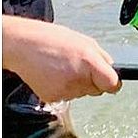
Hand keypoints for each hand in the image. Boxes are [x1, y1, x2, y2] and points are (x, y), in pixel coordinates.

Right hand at [1, 16, 120, 102]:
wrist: (24, 46)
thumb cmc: (52, 39)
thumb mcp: (85, 41)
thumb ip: (102, 57)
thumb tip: (112, 69)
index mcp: (89, 61)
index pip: (111, 84)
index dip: (113, 84)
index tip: (113, 83)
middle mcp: (78, 78)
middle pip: (97, 90)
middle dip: (93, 81)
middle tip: (79, 67)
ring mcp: (65, 90)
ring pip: (82, 93)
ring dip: (77, 84)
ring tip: (64, 68)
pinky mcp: (53, 97)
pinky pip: (67, 96)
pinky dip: (64, 88)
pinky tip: (55, 75)